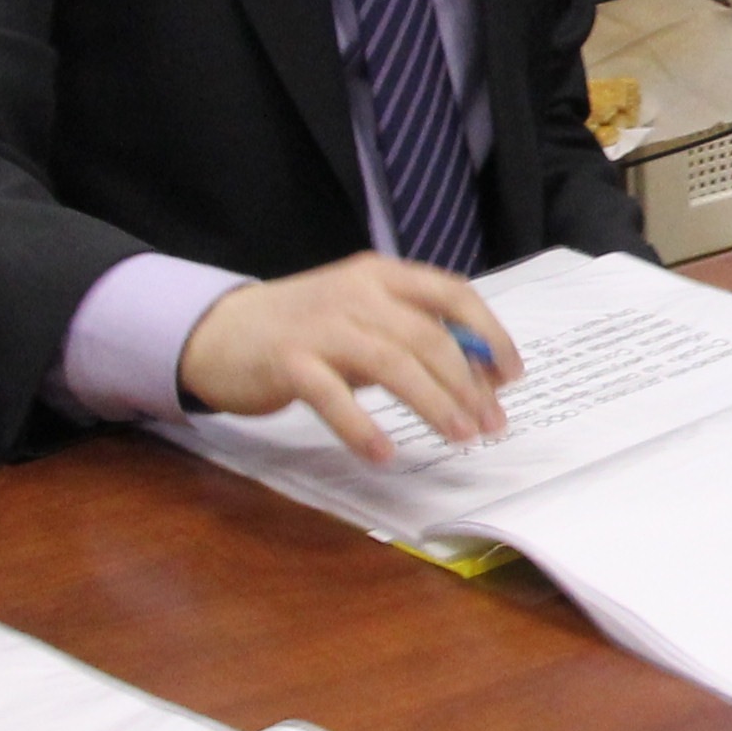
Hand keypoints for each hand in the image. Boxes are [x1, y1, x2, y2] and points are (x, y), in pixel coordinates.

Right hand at [178, 253, 520, 461]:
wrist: (219, 330)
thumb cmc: (304, 329)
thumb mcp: (363, 319)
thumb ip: (412, 337)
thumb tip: (478, 377)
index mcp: (381, 276)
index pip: (451, 294)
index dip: (489, 333)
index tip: (511, 376)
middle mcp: (356, 293)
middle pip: (428, 337)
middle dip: (468, 384)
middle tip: (491, 423)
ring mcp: (322, 326)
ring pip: (392, 363)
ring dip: (433, 403)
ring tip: (460, 437)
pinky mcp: (288, 361)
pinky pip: (333, 397)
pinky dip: (362, 427)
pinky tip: (385, 454)